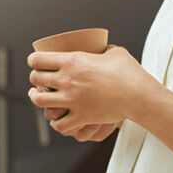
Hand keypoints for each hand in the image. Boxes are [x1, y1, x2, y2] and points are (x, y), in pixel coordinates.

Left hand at [27, 45, 155, 135]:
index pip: (39, 60)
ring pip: (40, 101)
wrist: (139, 96)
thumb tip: (100, 48)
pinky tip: (56, 117)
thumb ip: (102, 49)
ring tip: (37, 96)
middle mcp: (68, 80)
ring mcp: (73, 100)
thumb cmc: (129, 73)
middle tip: (38, 78)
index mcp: (73, 61)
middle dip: (35, 78)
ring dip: (36, 98)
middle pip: (36, 79)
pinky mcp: (81, 116)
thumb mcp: (114, 52)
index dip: (33, 60)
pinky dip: (55, 121)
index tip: (35, 61)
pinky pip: (58, 123)